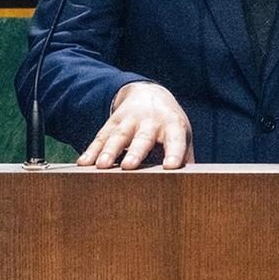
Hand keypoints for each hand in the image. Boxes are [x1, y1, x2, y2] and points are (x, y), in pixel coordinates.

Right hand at [77, 81, 193, 169]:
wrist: (148, 93)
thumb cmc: (169, 125)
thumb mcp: (181, 135)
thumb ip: (185, 158)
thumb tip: (194, 186)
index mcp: (173, 125)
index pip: (175, 139)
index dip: (174, 152)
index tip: (171, 166)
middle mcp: (150, 121)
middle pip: (142, 138)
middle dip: (135, 152)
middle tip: (128, 166)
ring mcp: (129, 120)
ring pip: (118, 136)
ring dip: (108, 151)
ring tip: (101, 166)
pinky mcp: (112, 123)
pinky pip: (100, 137)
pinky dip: (91, 150)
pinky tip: (83, 163)